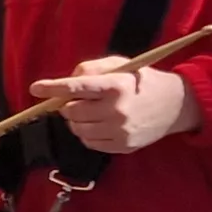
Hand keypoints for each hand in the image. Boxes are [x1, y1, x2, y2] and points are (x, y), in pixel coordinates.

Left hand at [34, 60, 200, 153]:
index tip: (36, 88)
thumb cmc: (141, 81)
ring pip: (77, 129)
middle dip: (68, 105)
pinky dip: (87, 134)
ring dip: (76, 121)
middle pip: (71, 112)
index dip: (53, 88)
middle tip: (78, 101)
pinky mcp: (122, 146)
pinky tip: (99, 124)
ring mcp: (119, 131)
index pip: (76, 87)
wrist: (176, 105)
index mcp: (115, 86)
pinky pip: (89, 143)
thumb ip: (91, 69)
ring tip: (91, 112)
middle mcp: (116, 110)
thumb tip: (66, 82)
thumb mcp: (120, 65)